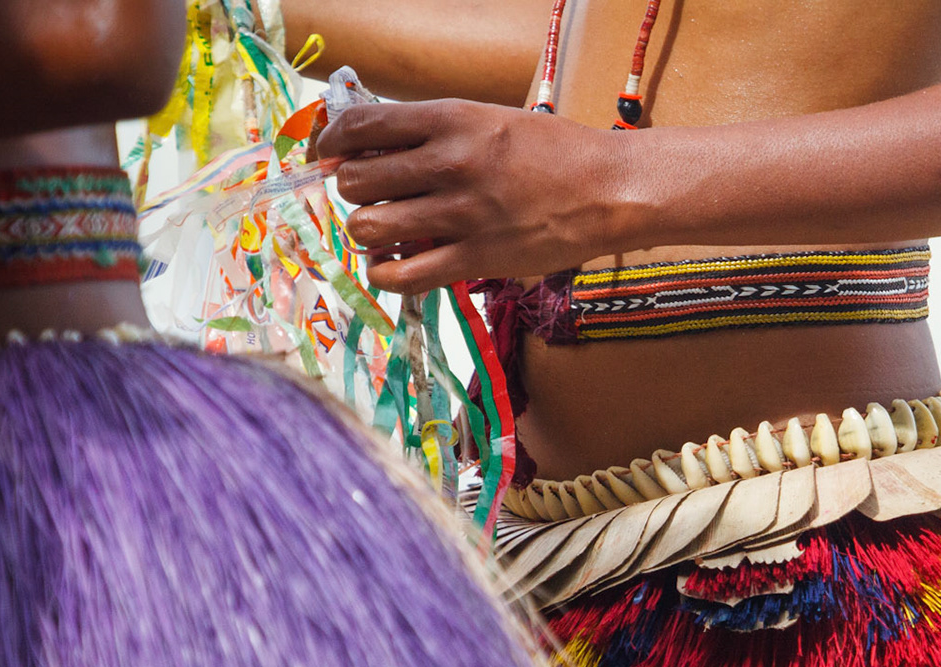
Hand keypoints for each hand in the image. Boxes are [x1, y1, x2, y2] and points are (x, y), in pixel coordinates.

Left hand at [322, 98, 636, 293]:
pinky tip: (390, 266)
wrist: (610, 189)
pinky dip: (384, 273)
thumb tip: (374, 147)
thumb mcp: (491, 121)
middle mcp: (451, 162)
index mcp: (452, 119)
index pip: (363, 125)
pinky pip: (403, 274)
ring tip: (383, 231)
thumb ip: (436, 132)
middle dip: (352, 190)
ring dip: (367, 232)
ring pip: (370, 227)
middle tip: (368, 196)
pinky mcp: (477, 258)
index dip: (332, 142)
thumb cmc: (554, 153)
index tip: (330, 154)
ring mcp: (463, 213)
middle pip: (356, 180)